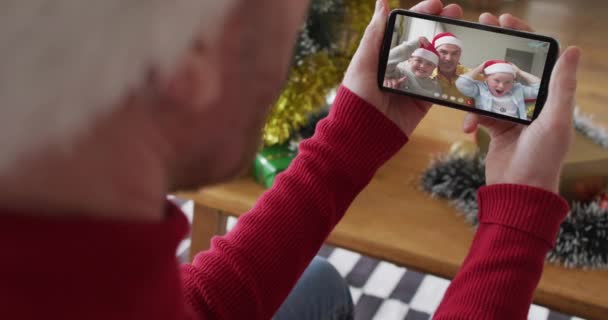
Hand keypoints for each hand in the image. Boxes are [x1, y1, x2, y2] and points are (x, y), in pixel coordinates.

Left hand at [343, 0, 462, 136]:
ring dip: (450, 46)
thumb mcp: (363, 63)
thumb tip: (382, 2)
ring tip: (464, 33)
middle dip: (441, 26)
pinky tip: (463, 60)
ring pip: (436, 61)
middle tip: (457, 13)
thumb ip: (375, 34)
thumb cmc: (356, 97)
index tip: (437, 4)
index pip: (406, 29)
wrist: (362, 135)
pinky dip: (452, 74)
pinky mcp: (423, 101)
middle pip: (425, 42)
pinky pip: (441, 85)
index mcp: (384, 55)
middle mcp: (400, 67)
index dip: (422, 14)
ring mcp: (413, 84)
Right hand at [463, 13, 580, 192]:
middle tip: (478, 29)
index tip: (503, 20)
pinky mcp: (494, 127)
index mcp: (549, 96)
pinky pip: (479, 111)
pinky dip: (471, 116)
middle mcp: (531, 102)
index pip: (536, 58)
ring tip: (463, 79)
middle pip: (510, 67)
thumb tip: (573, 49)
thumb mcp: (555, 120)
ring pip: (489, 88)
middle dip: (493, 49)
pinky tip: (467, 127)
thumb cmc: (542, 159)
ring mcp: (511, 114)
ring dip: (477, 86)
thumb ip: (561, 85)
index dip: (520, 36)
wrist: (518, 192)